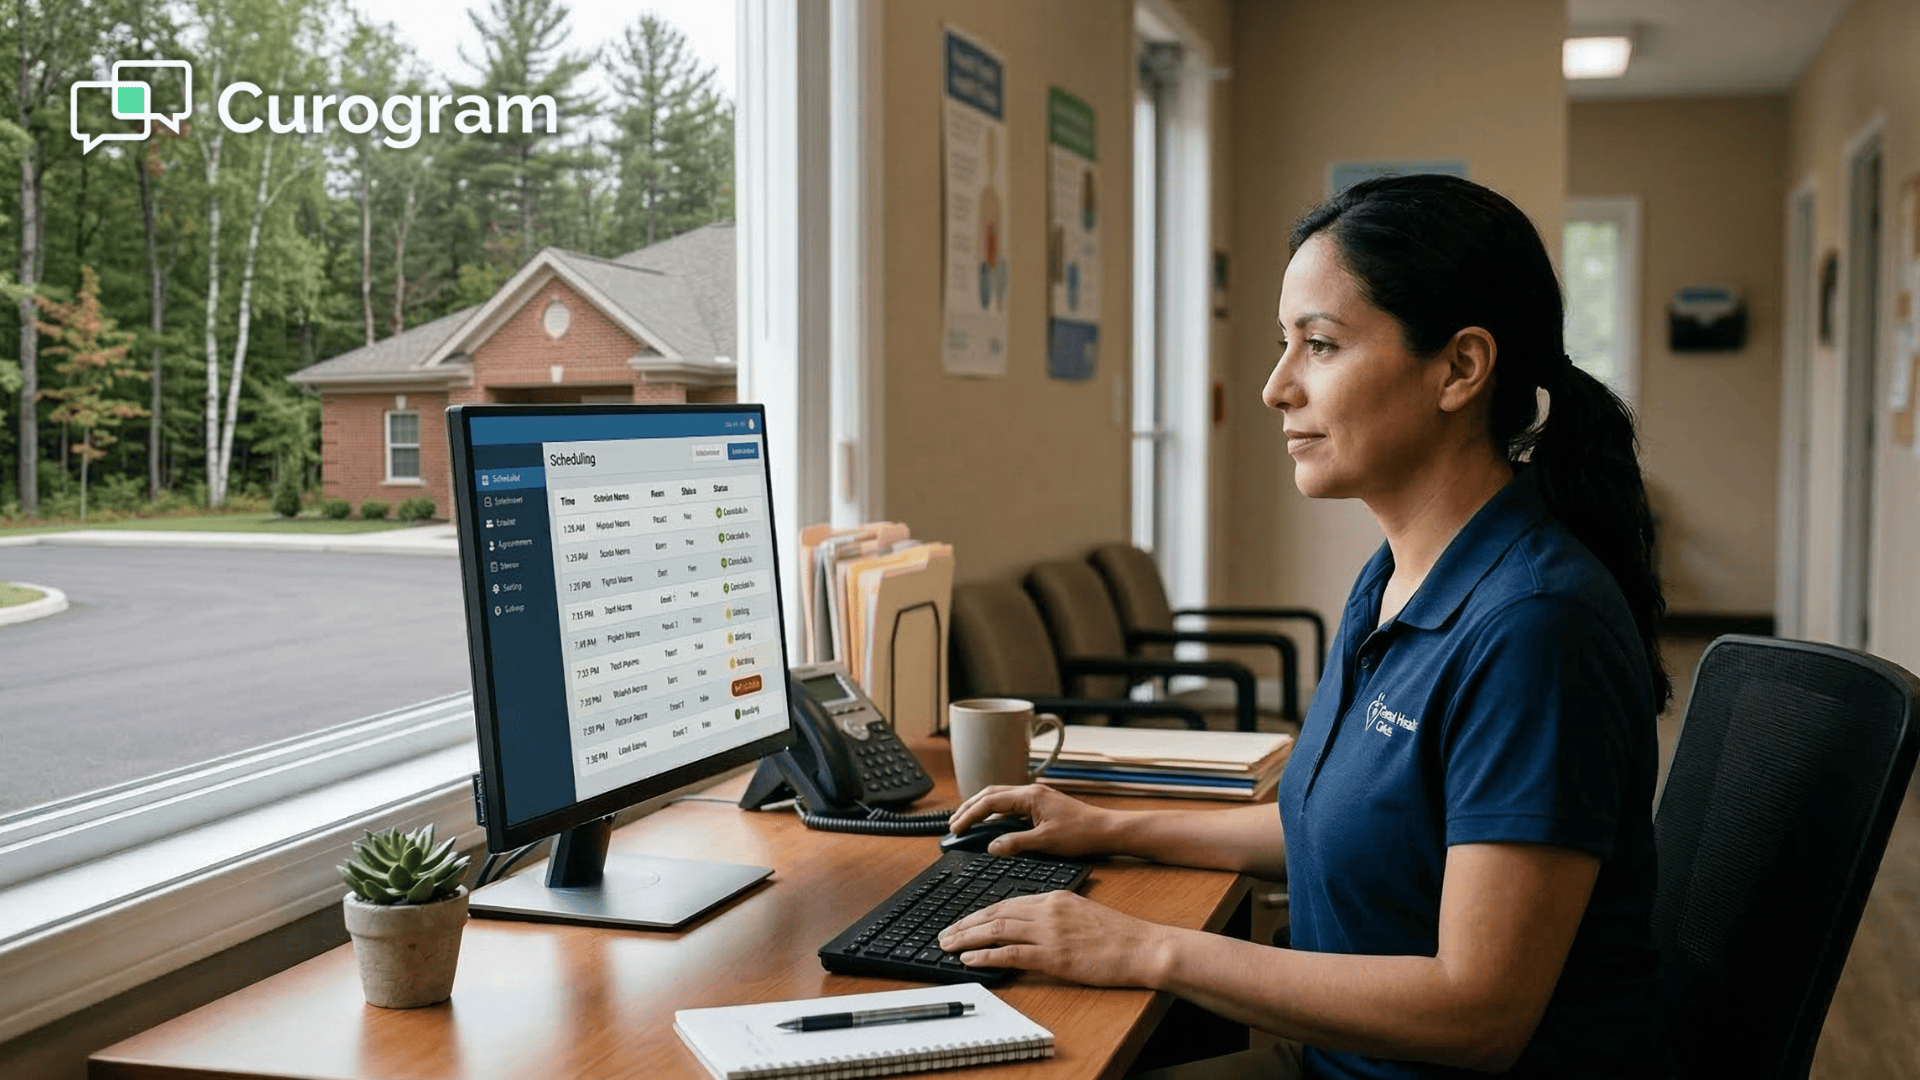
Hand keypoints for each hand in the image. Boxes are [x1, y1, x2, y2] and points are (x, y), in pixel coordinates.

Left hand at [936, 890, 1171, 986]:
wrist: (1142, 946)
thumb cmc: (1118, 935)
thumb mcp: (1081, 912)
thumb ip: (1053, 914)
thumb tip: (1027, 925)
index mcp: (1054, 897)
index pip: (1007, 902)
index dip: (980, 913)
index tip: (963, 921)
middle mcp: (1047, 910)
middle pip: (995, 913)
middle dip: (965, 924)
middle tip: (944, 933)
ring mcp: (1049, 932)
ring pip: (996, 930)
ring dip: (967, 938)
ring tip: (947, 945)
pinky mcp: (1054, 956)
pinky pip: (1010, 954)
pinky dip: (986, 956)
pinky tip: (970, 959)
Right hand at [948, 783, 1116, 856]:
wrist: (1107, 831)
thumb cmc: (1082, 834)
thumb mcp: (1046, 842)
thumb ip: (1016, 844)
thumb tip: (991, 847)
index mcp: (1030, 796)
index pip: (990, 801)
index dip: (969, 815)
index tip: (955, 827)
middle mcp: (1031, 792)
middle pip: (991, 794)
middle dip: (970, 807)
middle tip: (953, 823)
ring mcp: (1037, 798)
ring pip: (1001, 799)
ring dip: (982, 809)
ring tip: (966, 822)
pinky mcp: (1042, 806)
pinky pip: (1012, 806)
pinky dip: (996, 814)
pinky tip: (992, 825)